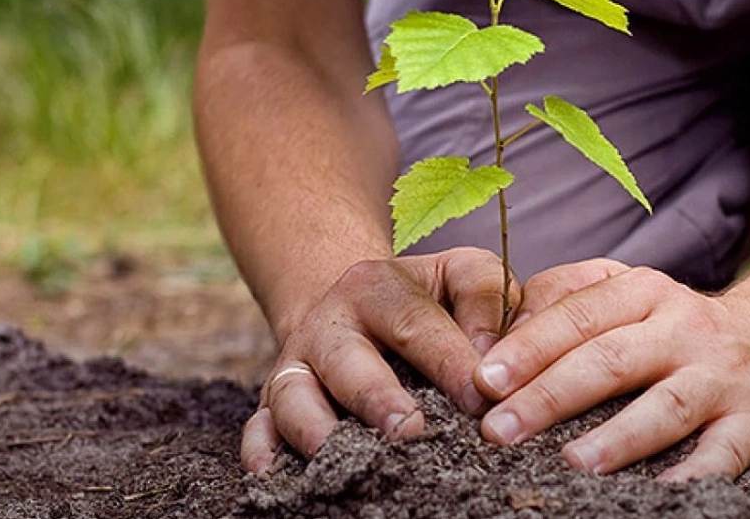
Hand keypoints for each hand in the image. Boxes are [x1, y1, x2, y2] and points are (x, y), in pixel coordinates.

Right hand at [241, 247, 520, 472]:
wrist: (354, 305)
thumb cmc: (425, 299)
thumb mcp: (458, 274)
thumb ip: (485, 299)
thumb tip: (493, 359)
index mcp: (377, 287)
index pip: (415, 322)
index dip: (449, 361)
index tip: (481, 398)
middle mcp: (329, 324)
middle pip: (348, 361)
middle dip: (379, 399)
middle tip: (413, 432)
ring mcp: (296, 364)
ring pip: (294, 396)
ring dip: (319, 431)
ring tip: (356, 461)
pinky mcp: (272, 401)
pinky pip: (257, 426)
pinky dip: (262, 451)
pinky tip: (276, 475)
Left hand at [473, 259, 749, 480]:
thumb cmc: (678, 326)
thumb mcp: (630, 293)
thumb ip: (568, 300)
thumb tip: (500, 329)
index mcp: (645, 292)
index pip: (579, 316)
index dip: (528, 347)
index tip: (484, 380)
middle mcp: (685, 327)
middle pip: (611, 359)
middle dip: (550, 395)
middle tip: (499, 429)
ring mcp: (722, 376)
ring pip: (665, 406)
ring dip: (617, 437)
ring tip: (571, 462)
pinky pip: (723, 453)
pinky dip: (692, 475)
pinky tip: (658, 493)